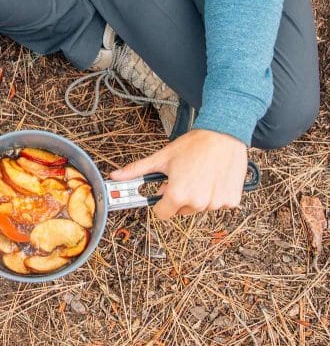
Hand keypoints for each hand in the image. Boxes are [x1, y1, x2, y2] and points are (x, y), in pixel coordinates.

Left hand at [109, 129, 247, 219]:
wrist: (224, 134)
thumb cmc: (193, 145)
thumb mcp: (161, 157)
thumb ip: (137, 170)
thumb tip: (115, 176)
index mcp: (177, 195)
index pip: (162, 214)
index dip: (161, 201)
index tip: (166, 188)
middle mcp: (197, 203)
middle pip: (181, 210)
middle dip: (180, 197)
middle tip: (185, 176)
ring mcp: (216, 203)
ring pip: (200, 207)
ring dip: (199, 195)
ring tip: (201, 174)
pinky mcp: (232, 201)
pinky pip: (219, 203)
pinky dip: (216, 194)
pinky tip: (215, 177)